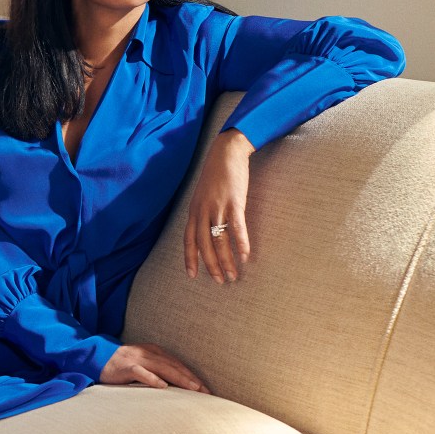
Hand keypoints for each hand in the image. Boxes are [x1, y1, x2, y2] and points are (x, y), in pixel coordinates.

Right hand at [100, 343, 209, 392]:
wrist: (96, 357)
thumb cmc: (122, 366)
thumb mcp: (142, 364)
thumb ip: (157, 371)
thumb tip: (175, 387)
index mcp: (155, 352)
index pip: (178, 364)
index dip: (193, 376)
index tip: (206, 389)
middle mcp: (149, 353)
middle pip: (175, 366)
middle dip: (192, 379)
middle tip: (206, 392)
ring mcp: (137, 359)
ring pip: (163, 368)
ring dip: (179, 378)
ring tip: (193, 388)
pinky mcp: (126, 367)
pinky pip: (141, 372)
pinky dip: (152, 378)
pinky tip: (162, 386)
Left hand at [184, 128, 254, 283]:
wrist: (226, 152)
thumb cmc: (217, 174)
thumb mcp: (203, 194)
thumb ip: (203, 212)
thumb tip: (205, 230)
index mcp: (194, 210)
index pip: (188, 239)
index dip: (190, 258)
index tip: (192, 275)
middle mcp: (203, 210)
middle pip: (204, 244)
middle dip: (211, 265)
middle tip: (220, 281)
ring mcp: (218, 206)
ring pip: (219, 240)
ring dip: (227, 260)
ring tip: (234, 274)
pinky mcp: (234, 202)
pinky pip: (237, 228)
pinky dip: (241, 243)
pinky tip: (245, 256)